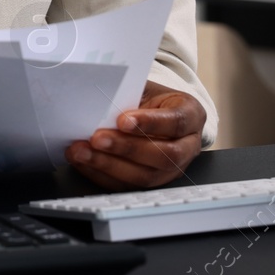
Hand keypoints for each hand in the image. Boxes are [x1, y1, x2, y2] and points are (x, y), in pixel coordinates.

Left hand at [66, 81, 204, 190]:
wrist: (153, 113)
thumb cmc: (149, 99)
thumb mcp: (144, 87)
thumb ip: (129, 93)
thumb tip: (100, 99)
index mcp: (191, 115)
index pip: (176, 121)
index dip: (150, 123)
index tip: (122, 120)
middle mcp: (188, 146)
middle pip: (164, 155)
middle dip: (127, 148)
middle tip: (97, 138)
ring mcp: (173, 169)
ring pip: (146, 176)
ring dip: (110, 165)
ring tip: (83, 152)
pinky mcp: (153, 184)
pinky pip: (128, 187)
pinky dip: (102, 175)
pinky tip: (85, 163)